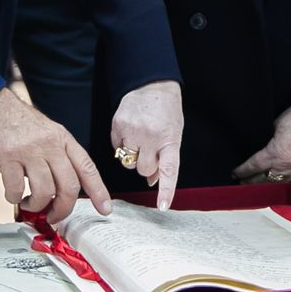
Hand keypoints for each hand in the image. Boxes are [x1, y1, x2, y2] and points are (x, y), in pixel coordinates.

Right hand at [0, 88, 111, 219]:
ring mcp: (29, 150)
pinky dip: (15, 198)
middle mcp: (50, 144)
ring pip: (45, 191)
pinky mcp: (7, 156)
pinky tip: (13, 194)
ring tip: (28, 204)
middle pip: (68, 186)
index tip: (104, 208)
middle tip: (53, 216)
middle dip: (63, 209)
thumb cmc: (14, 120)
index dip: (98, 191)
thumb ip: (57, 154)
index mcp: (62, 138)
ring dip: (37, 206)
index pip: (87, 167)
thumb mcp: (46, 131)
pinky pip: (17, 189)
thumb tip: (62, 185)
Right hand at [110, 81, 182, 208]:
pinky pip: (117, 149)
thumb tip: (152, 181)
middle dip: (146, 164)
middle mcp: (151, 136)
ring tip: (140, 138)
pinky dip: (123, 145)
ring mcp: (133, 131)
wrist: (152, 85)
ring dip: (133, 156)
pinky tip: (130, 132)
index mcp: (170, 139)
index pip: (169, 170)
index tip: (162, 206)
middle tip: (150, 149)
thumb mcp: (174, 134)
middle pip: (143, 169)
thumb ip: (166, 158)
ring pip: (128, 162)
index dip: (166, 189)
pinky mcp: (117, 126)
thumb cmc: (166, 111)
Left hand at [232, 105, 290, 184]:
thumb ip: (269, 138)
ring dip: (271, 183)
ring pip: (282, 181)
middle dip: (253, 182)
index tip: (236, 173)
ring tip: (261, 184)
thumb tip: (265, 143)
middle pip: (267, 180)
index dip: (243, 171)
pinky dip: (287, 176)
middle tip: (244, 183)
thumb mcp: (276, 124)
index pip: (255, 166)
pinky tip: (282, 176)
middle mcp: (289, 165)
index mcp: (277, 154)